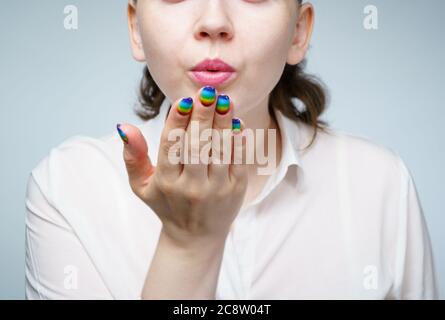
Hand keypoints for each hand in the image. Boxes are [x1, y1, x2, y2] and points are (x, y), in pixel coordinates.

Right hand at [118, 86, 246, 245]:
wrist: (195, 237)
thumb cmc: (166, 205)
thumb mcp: (142, 185)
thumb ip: (133, 156)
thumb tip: (124, 126)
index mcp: (166, 181)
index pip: (171, 145)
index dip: (177, 120)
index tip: (184, 99)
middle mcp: (190, 186)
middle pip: (197, 145)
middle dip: (203, 116)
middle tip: (208, 92)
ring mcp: (215, 189)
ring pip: (219, 150)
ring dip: (223, 123)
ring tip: (225, 101)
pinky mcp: (234, 190)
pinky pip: (238, 162)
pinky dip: (238, 142)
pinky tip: (237, 124)